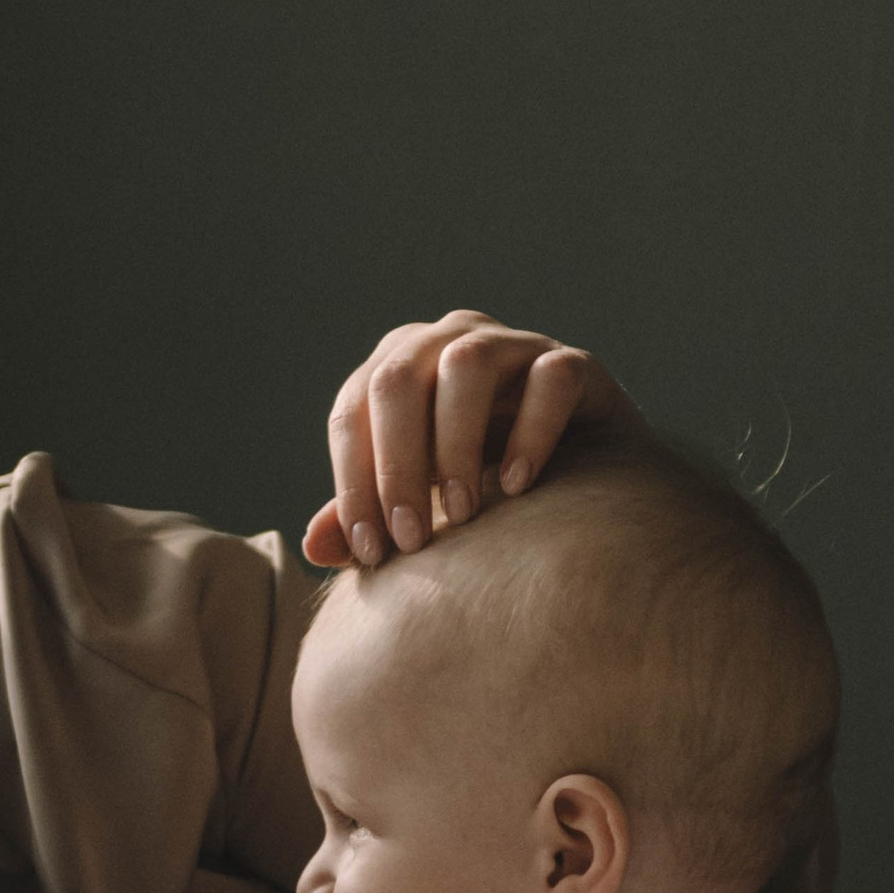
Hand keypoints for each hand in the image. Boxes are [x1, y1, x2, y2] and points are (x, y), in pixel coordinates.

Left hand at [305, 313, 635, 569]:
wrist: (581, 474)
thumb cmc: (479, 484)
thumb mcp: (416, 500)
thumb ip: (365, 517)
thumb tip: (312, 548)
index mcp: (395, 368)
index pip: (352, 412)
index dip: (354, 483)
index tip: (372, 552)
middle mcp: (447, 341)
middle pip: (398, 380)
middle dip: (397, 467)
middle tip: (413, 541)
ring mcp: (512, 345)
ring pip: (467, 365)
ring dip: (455, 444)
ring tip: (463, 514)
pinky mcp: (572, 364)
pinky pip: (549, 378)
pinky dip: (530, 431)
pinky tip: (518, 486)